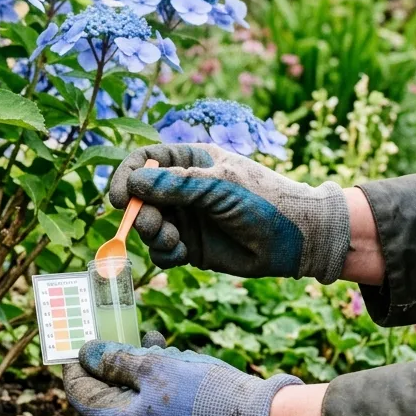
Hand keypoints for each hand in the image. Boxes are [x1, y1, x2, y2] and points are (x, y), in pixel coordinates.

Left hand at [63, 331, 301, 415]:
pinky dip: (161, 390)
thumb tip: (86, 354)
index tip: (76, 343)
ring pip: (137, 405)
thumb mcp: (154, 367)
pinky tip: (175, 365)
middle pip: (110, 400)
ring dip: (142, 373)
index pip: (81, 395)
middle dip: (115, 365)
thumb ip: (116, 360)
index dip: (76, 366)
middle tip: (120, 335)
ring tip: (154, 341)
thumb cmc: (202, 395)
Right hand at [109, 144, 350, 282]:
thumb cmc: (264, 201)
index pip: (144, 161)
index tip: (119, 199)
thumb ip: (176, 185)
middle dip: (140, 214)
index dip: (126, 176)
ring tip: (175, 242)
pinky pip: (162, 251)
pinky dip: (165, 254)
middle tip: (154, 226)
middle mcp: (182, 189)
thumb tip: (134, 182)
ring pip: (147, 227)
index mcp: (190, 161)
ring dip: (153, 236)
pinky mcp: (191, 246)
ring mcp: (185, 218)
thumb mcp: (220, 186)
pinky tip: (183, 254)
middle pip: (139, 197)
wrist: (296, 239)